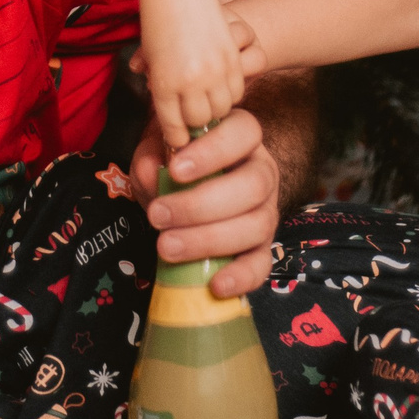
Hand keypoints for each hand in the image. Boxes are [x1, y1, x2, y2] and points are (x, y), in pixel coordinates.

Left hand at [131, 111, 278, 298]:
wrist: (185, 191)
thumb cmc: (173, 162)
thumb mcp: (156, 151)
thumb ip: (152, 158)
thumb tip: (154, 178)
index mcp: (241, 137)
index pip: (242, 133)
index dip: (212, 152)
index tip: (174, 169)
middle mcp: (262, 172)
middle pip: (252, 186)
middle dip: (201, 205)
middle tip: (158, 216)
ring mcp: (266, 211)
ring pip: (256, 225)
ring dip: (208, 240)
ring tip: (166, 247)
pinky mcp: (263, 247)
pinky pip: (262, 264)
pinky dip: (241, 277)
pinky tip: (216, 285)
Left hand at [133, 0, 248, 149]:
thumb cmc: (158, 21)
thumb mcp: (148, 56)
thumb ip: (155, 84)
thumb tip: (162, 110)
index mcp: (163, 85)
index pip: (173, 127)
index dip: (177, 137)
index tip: (179, 140)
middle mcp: (190, 81)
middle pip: (199, 121)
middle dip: (195, 123)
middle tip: (191, 117)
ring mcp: (214, 70)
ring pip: (221, 108)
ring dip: (214, 107)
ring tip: (205, 98)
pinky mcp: (232, 59)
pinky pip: (237, 90)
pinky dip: (229, 92)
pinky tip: (219, 83)